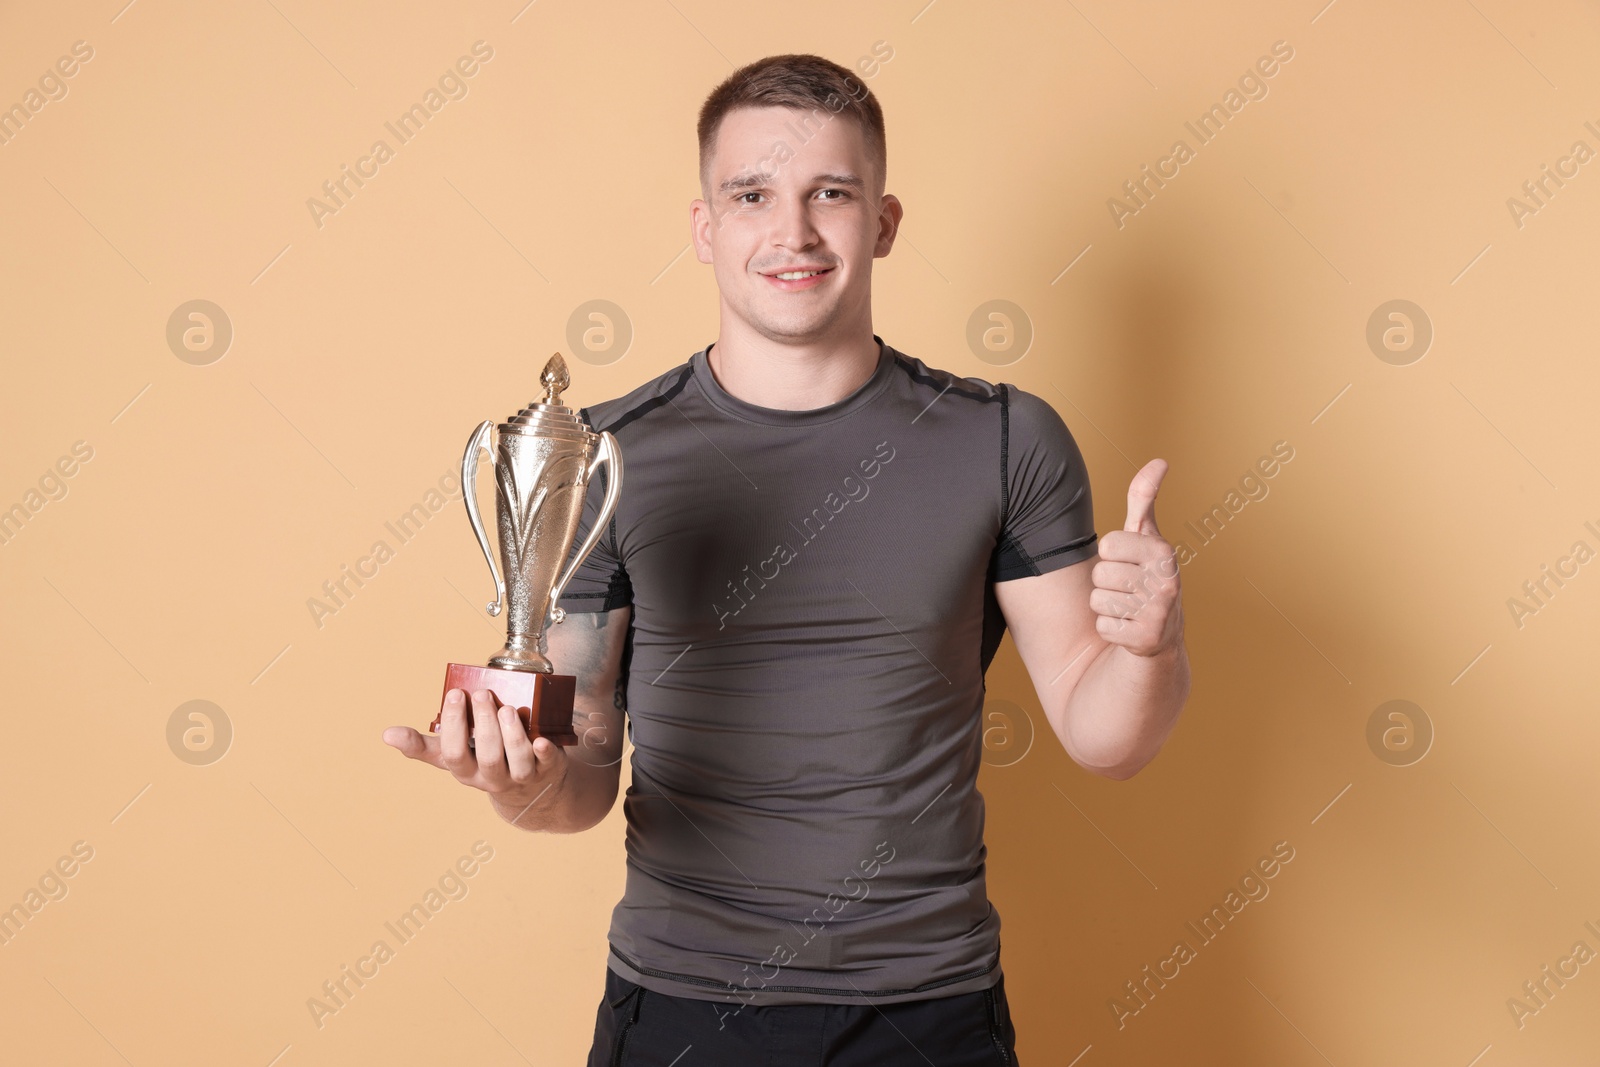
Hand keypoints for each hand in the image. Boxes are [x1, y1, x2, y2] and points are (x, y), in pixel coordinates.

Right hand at [383, 689, 570, 822]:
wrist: (534, 794)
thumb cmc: (487, 764)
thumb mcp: (457, 759)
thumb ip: (425, 746)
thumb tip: (387, 734)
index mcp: (467, 772)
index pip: (454, 754)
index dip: (454, 726)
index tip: (455, 695)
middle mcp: (493, 778)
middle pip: (487, 757)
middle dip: (483, 724)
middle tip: (481, 694)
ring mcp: (523, 776)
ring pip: (517, 761)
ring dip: (511, 735)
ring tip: (506, 708)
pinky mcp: (549, 769)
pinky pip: (548, 763)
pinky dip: (545, 751)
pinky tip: (541, 739)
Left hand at [1090, 458, 1182, 656]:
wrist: (1162, 634)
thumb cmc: (1145, 575)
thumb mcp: (1145, 537)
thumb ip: (1143, 499)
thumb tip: (1160, 460)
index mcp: (1163, 551)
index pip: (1107, 544)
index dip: (1110, 555)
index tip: (1128, 563)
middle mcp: (1166, 580)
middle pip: (1100, 574)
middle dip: (1106, 583)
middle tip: (1128, 589)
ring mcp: (1159, 611)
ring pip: (1098, 601)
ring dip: (1107, 607)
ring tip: (1128, 607)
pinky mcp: (1147, 639)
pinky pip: (1103, 626)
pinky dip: (1110, 629)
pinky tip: (1129, 628)